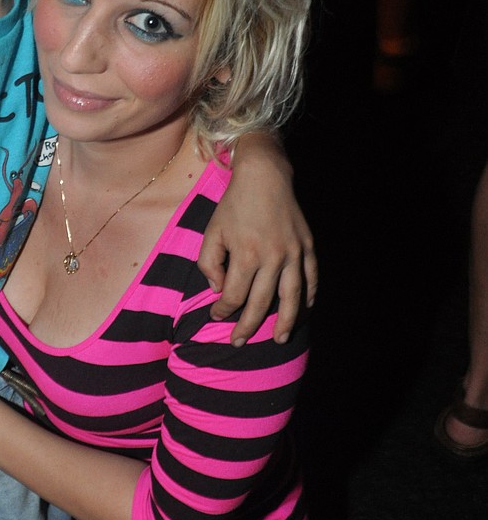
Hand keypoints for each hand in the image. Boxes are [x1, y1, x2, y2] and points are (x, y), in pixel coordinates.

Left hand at [199, 140, 316, 344]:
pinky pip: (311, 278)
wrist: (265, 177)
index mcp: (246, 254)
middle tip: (239, 342)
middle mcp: (272, 257)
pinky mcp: (308, 246)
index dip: (223, 310)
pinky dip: (309, 297)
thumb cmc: (233, 206)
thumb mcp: (212, 232)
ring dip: (285, 322)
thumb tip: (219, 290)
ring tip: (279, 340)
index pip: (234, 295)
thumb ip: (209, 263)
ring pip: (292, 297)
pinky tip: (303, 311)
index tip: (215, 316)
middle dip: (248, 326)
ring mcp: (294, 253)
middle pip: (260, 303)